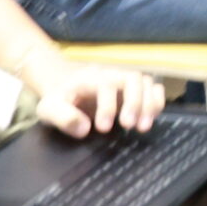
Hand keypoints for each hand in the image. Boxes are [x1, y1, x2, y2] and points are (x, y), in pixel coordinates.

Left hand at [27, 54, 164, 138]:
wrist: (64, 86)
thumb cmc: (59, 99)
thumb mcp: (49, 109)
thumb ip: (63, 118)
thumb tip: (84, 129)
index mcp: (91, 79)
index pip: (106, 85)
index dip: (108, 106)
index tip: (102, 128)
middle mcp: (112, 76)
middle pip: (133, 79)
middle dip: (134, 102)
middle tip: (129, 125)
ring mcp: (125, 82)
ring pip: (146, 83)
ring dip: (149, 104)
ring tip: (143, 126)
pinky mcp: (134, 91)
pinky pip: (153, 89)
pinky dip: (157, 102)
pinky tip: (151, 119)